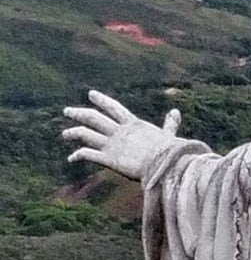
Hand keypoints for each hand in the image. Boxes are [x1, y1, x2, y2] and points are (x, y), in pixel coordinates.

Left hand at [62, 90, 183, 181]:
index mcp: (132, 124)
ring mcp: (112, 145)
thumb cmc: (170, 152)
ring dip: (74, 132)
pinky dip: (77, 155)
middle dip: (79, 113)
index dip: (102, 100)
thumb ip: (169, 124)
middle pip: (93, 118)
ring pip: (86, 134)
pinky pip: (87, 154)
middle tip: (67, 111)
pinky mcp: (108, 159)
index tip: (91, 94)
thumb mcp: (168, 135)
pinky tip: (71, 158)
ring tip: (65, 134)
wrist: (165, 164)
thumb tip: (176, 111)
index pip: (114, 108)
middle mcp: (119, 132)